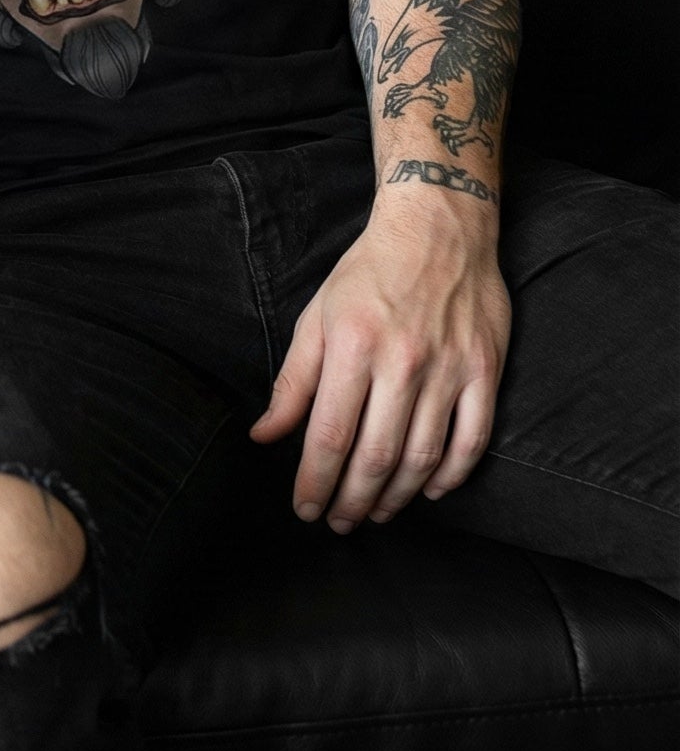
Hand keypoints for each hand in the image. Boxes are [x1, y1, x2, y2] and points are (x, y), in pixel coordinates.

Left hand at [247, 204, 509, 531]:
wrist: (438, 227)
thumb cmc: (369, 272)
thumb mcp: (317, 317)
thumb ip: (293, 381)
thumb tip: (264, 436)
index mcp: (353, 346)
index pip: (330, 435)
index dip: (315, 482)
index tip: (305, 509)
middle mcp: (403, 361)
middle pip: (376, 455)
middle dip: (352, 500)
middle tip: (339, 523)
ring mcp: (449, 368)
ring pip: (424, 456)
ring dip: (398, 496)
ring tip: (376, 512)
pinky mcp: (485, 370)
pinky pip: (472, 439)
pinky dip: (452, 474)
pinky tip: (430, 490)